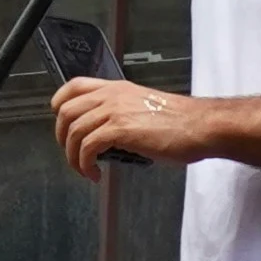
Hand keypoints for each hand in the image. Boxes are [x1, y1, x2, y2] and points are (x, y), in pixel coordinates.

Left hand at [51, 72, 200, 174]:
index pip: (74, 86)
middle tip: (73, 154)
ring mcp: (114, 111)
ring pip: (73, 131)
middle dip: (62, 137)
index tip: (61, 123)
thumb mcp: (145, 107)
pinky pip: (87, 147)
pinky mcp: (120, 130)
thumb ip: (123, 114)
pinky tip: (95, 174)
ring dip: (73, 157)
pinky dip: (85, 164)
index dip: (60, 104)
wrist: (200, 126)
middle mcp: (112, 96)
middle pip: (67, 111)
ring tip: (85, 169)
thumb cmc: (181, 122)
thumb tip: (109, 136)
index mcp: (117, 89)